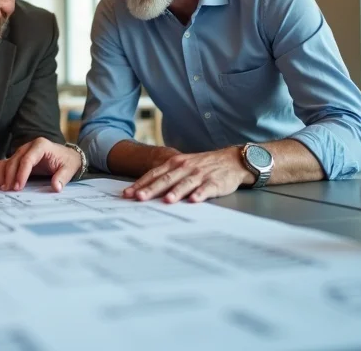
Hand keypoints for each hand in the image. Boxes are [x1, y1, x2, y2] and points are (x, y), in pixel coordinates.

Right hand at [0, 138, 81, 192]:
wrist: (67, 156)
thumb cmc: (67, 161)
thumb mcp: (69, 168)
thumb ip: (62, 177)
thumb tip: (56, 187)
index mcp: (41, 145)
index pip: (27, 159)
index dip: (21, 174)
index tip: (18, 187)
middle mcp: (29, 146)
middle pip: (14, 161)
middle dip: (10, 176)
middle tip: (9, 190)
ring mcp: (22, 152)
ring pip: (7, 161)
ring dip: (2, 175)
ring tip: (2, 188)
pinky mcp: (19, 158)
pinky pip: (5, 164)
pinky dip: (0, 173)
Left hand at [122, 147, 253, 202]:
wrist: (232, 160)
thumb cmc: (203, 166)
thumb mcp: (183, 166)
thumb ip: (167, 176)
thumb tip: (145, 190)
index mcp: (175, 163)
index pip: (154, 174)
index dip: (141, 184)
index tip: (128, 194)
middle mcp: (185, 167)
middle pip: (166, 179)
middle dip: (151, 189)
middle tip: (139, 198)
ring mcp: (200, 174)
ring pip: (185, 183)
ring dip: (176, 192)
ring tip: (167, 200)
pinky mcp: (215, 182)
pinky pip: (206, 188)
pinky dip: (200, 194)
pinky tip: (194, 200)